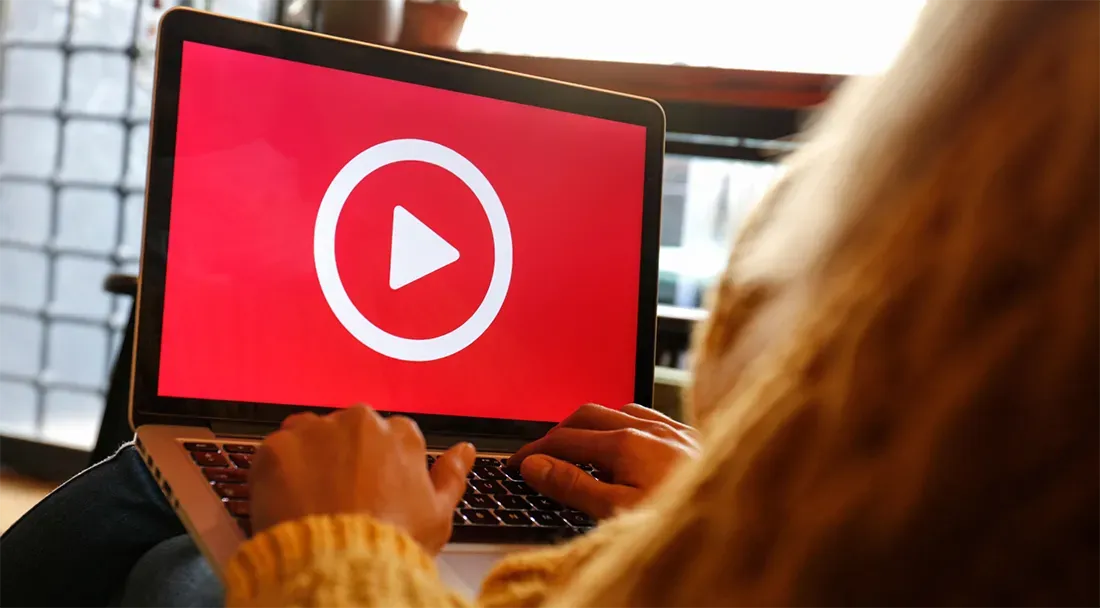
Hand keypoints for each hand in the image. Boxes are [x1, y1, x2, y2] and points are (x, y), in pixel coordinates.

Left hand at [250, 405, 475, 553]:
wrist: (339, 565)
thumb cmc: (391, 544)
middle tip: (340, 497)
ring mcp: (316, 431)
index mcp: (401, 435)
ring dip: (310, 457)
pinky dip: (278, 472)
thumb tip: (464, 450)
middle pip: (349, 431)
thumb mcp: (438, 515)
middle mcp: (360, 422)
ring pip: (310, 434)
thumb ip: (451, 474)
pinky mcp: (278, 446)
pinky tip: (288, 500)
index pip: (391, 436)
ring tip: (311, 498)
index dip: (380, 466)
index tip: (373, 489)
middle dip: (344, 456)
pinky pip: (275, 450)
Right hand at [508, 404, 699, 518]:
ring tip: (582, 447)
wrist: (752, 515)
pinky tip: (632, 440)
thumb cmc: (686, 519)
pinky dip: (627, 424)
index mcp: (625, 443)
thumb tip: (535, 466)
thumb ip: (573, 485)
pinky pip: (650, 416)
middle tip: (541, 455)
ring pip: (619, 410)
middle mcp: (648, 426)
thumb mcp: (617, 512)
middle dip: (558, 431)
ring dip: (594, 425)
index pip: (562, 438)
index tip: (515, 464)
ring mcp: (673, 428)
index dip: (533, 451)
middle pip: (586, 415)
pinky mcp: (693, 436)